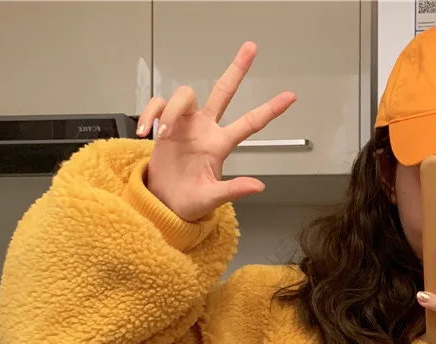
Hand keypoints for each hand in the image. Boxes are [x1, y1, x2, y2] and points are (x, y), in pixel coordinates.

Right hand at [136, 42, 295, 221]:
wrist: (164, 203)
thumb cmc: (190, 201)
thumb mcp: (213, 198)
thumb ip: (234, 190)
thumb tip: (258, 187)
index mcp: (221, 145)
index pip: (250, 123)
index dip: (269, 110)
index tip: (290, 97)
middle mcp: (206, 129)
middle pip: (223, 92)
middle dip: (236, 69)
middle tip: (251, 48)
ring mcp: (186, 125)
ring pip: (185, 95)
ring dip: (172, 111)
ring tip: (165, 136)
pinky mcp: (165, 125)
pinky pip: (159, 104)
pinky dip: (151, 114)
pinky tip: (145, 132)